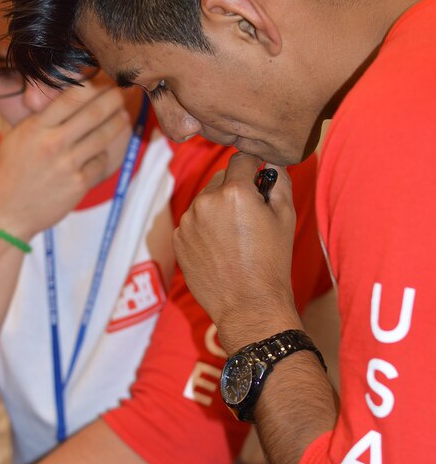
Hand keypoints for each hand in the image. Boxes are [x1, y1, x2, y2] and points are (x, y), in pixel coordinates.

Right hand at [0, 76, 130, 239]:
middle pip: (93, 113)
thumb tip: (33, 88)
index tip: (103, 78)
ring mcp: (67, 165)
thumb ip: (24, 113)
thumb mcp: (9, 137)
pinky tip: (106, 149)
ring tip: (123, 115)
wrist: (6, 214)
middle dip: (113, 99)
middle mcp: (52, 144)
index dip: (92, 85)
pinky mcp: (78, 185)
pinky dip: (105, 155)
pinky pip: (101, 162)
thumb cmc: (7, 173)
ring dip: (117, 124)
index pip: (70, 97)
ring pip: (103, 137)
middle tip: (123, 91)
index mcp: (35, 128)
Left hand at [173, 152, 301, 352]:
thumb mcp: (285, 217)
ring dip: (217, 208)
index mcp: (235, 191)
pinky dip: (204, 227)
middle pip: (221, 178)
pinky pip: (193, 222)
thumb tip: (272, 162)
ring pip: (205, 200)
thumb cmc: (271, 262)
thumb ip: (279, 181)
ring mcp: (188, 221)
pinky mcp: (178, 239)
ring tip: (233, 236)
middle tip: (249, 213)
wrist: (248, 304)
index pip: (241, 159)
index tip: (258, 173)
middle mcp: (206, 200)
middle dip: (234, 188)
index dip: (253, 164)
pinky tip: (218, 248)